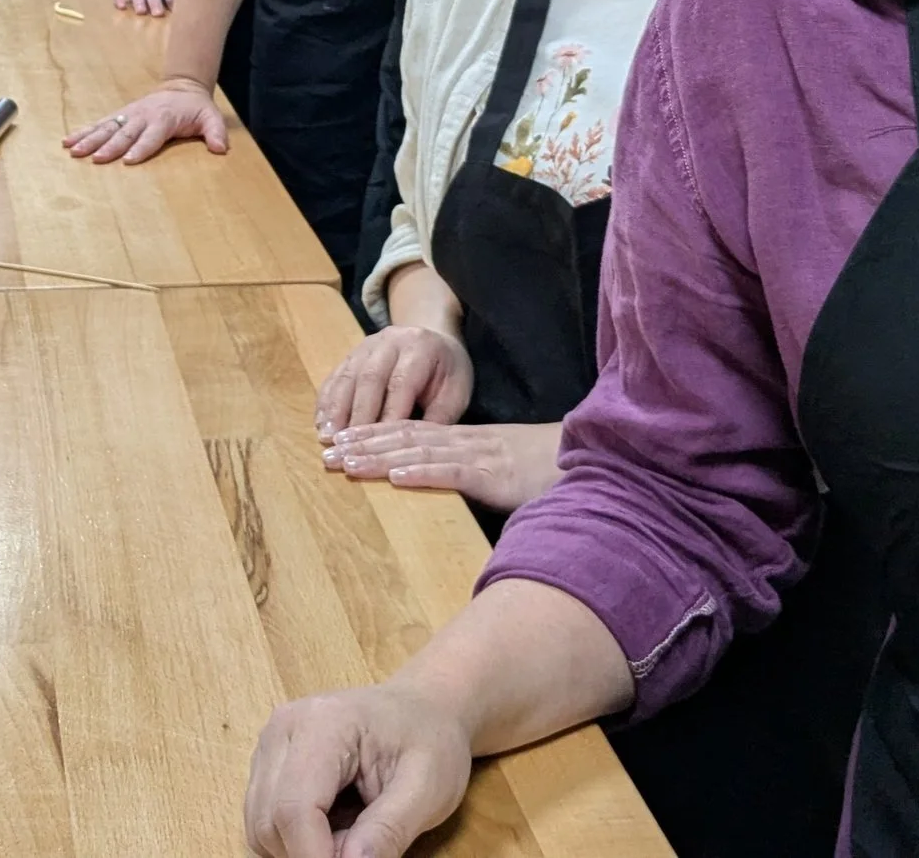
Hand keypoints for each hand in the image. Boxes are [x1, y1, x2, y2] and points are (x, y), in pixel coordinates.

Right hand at [64, 79, 226, 163]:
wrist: (182, 87)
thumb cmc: (195, 108)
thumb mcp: (211, 117)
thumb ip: (216, 132)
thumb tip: (220, 148)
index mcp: (164, 119)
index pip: (151, 136)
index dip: (140, 148)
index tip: (127, 160)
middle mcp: (142, 116)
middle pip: (124, 133)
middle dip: (108, 146)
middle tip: (94, 158)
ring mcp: (128, 115)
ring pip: (106, 128)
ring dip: (89, 139)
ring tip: (73, 150)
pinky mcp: (120, 115)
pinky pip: (99, 124)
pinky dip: (83, 131)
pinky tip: (68, 141)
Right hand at [244, 682, 473, 857]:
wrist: (423, 708)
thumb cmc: (430, 741)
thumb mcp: (427, 790)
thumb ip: (389, 831)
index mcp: (324, 724)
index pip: (295, 807)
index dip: (315, 856)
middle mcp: (284, 728)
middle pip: (269, 820)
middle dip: (311, 853)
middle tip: (362, 851)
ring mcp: (271, 744)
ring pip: (260, 825)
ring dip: (300, 849)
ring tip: (350, 836)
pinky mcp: (269, 762)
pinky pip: (264, 819)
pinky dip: (294, 839)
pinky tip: (333, 828)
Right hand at [317, 325, 472, 434]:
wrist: (434, 340)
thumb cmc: (447, 373)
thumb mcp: (456, 393)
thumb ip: (438, 418)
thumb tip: (416, 450)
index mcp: (419, 348)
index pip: (401, 383)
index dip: (389, 415)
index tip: (381, 447)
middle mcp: (389, 341)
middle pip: (369, 379)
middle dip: (356, 415)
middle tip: (347, 446)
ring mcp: (366, 345)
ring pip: (347, 377)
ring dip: (335, 409)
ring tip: (327, 437)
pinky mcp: (350, 354)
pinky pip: (335, 376)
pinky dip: (326, 401)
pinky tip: (320, 423)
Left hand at [323, 420, 563, 511]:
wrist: (593, 461)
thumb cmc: (550, 471)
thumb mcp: (503, 471)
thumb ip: (473, 474)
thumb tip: (442, 485)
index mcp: (467, 440)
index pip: (411, 433)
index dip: (374, 435)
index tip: (340, 442)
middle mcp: (467, 442)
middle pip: (404, 438)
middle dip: (363, 444)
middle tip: (325, 452)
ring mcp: (481, 456)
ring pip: (419, 451)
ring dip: (379, 457)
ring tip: (346, 462)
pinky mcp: (496, 476)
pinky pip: (454, 472)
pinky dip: (422, 472)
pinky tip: (396, 476)